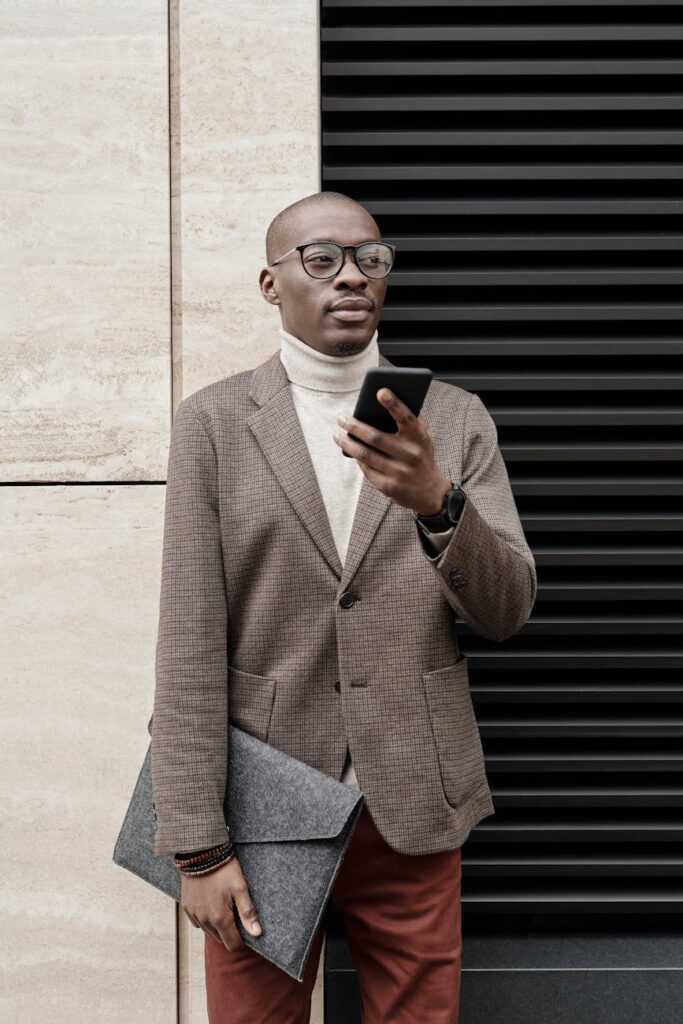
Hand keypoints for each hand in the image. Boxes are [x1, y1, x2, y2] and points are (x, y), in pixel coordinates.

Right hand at [179, 854, 261, 950]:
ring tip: (225, 908)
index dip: (242, 942)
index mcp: (220, 918)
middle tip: (237, 916)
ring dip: (218, 927)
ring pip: (209, 931)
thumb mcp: (240, 888)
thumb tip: (257, 933)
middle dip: (230, 933)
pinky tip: (212, 905)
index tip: (247, 932)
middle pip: (220, 939)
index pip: (232, 945)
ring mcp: (194, 914)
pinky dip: (206, 919)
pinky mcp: (186, 907)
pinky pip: (198, 922)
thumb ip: (248, 912)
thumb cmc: (224, 869)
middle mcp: (205, 921)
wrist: (200, 853)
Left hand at [332, 388, 451, 516]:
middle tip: (341, 418)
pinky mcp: (388, 486)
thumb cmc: (420, 457)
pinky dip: (355, 457)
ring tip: (337, 434)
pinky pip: (366, 468)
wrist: (429, 492)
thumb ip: (410, 422)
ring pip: (365, 454)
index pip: (407, 418)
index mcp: (420, 438)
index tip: (380, 391)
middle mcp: (410, 455)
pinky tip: (349, 449)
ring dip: (347, 443)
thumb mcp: (423, 439)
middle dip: (354, 426)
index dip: (394, 404)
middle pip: (376, 437)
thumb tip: (383, 404)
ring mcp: (399, 472)